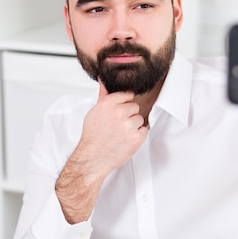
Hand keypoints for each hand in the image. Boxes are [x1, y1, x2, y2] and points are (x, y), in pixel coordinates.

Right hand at [55, 80, 147, 222]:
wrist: (92, 158)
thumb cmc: (93, 136)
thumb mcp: (94, 112)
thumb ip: (103, 95)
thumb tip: (104, 80)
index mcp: (108, 104)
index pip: (127, 94)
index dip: (124, 104)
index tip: (121, 111)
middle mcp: (118, 113)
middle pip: (135, 107)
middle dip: (129, 115)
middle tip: (118, 126)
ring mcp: (128, 125)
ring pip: (140, 119)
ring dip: (134, 126)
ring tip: (121, 134)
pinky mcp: (136, 137)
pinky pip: (145, 130)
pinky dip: (138, 135)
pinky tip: (127, 139)